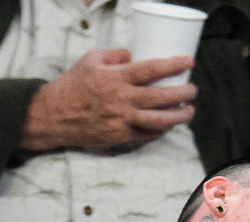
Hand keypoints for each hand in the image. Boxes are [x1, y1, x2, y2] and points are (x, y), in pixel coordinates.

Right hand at [20, 49, 197, 151]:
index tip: (188, 62)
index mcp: (116, 78)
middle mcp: (122, 100)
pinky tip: (170, 124)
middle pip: (162, 97)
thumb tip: (133, 56)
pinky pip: (148, 134)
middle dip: (183, 93)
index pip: (151, 69)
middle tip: (193, 89)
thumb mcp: (90, 60)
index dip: (173, 65)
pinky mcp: (122, 137)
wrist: (55, 116)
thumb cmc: (73, 85)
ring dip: (179, 116)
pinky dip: (162, 129)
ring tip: (189, 110)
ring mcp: (123, 121)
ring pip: (160, 120)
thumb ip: (114, 56)